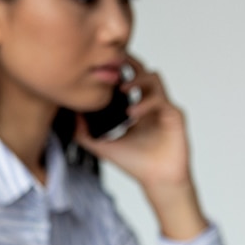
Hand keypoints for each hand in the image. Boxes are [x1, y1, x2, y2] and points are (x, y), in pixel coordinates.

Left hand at [74, 56, 206, 240]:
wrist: (158, 181)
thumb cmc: (136, 164)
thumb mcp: (103, 146)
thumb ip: (84, 134)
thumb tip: (70, 117)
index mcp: (136, 108)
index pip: (127, 80)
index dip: (116, 71)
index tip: (100, 68)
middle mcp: (150, 104)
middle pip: (142, 71)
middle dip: (129, 64)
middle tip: (113, 63)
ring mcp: (163, 107)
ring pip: (154, 79)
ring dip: (137, 80)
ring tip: (123, 89)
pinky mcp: (174, 115)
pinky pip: (162, 100)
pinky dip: (146, 103)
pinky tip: (132, 112)